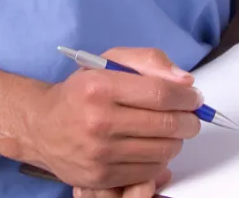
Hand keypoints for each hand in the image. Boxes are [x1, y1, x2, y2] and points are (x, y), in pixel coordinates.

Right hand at [23, 46, 201, 190]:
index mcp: (100, 86)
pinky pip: (148, 172)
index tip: (195, 98)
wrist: (43, 126)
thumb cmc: (81, 91)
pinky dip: (160, 160)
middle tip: (192, 116)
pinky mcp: (102, 177)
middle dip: (189, 120)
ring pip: (162, 151)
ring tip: (171, 130)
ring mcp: (100, 153)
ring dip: (176, 141)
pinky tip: (153, 146)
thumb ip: (148, 62)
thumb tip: (184, 81)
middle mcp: (99, 120)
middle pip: (165, 124)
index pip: (159, 93)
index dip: (186, 97)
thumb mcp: (109, 62)